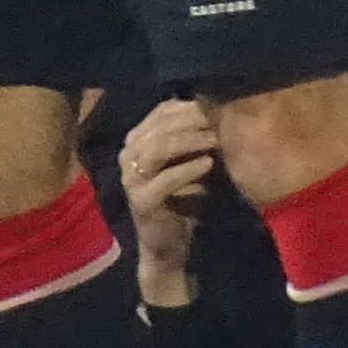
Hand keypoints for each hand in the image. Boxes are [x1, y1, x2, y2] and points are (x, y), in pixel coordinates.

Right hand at [120, 97, 217, 304]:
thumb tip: (216, 104)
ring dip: (189, 141)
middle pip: (159, 127)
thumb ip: (192, 137)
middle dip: (192, 121)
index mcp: (137, 140)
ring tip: (215, 140)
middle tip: (220, 121)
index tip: (218, 106)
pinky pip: (165, 179)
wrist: (168, 244)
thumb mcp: (187, 162)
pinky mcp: (141, 201)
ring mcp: (131, 179)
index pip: (161, 112)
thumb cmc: (182, 198)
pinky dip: (188, 169)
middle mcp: (128, 155)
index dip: (189, 107)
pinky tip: (208, 164)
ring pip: (157, 148)